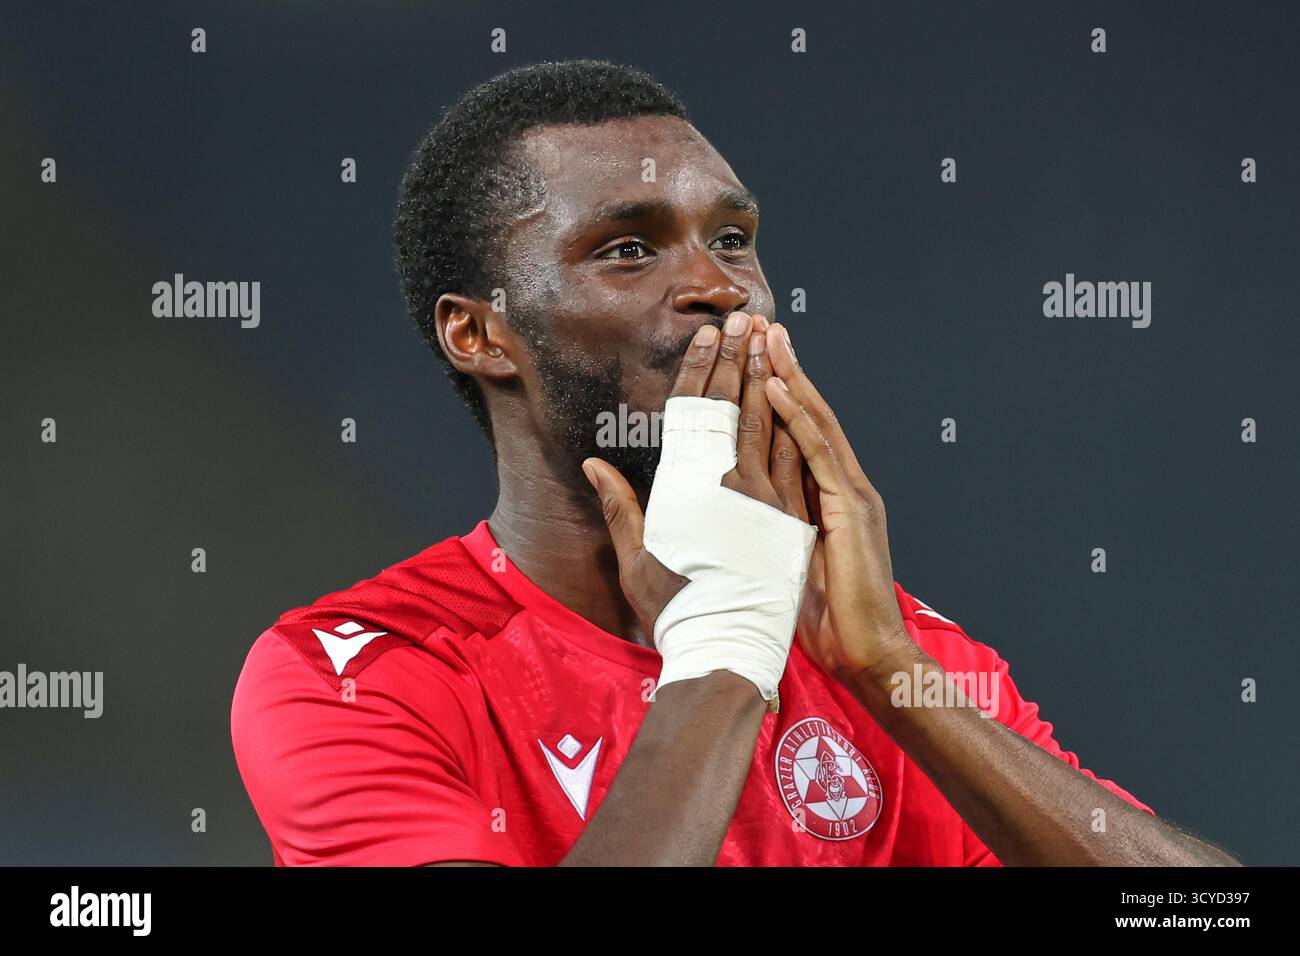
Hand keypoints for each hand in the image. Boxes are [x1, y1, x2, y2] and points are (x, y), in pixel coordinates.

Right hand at [582, 311, 794, 637]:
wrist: (725, 648)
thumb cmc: (673, 609)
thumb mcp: (636, 557)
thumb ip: (621, 506)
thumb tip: (595, 465)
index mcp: (687, 488)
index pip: (694, 414)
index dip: (701, 371)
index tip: (708, 336)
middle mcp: (727, 484)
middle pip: (735, 408)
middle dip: (739, 359)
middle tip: (745, 320)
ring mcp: (765, 500)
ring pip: (768, 426)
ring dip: (769, 381)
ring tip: (771, 343)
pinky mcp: (791, 519)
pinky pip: (794, 461)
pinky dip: (794, 427)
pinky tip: (797, 402)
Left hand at [762, 323, 917, 680]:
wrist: (868, 657)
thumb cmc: (824, 621)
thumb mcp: (785, 561)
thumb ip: (768, 525)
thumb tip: (735, 504)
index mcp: (823, 498)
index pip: (794, 434)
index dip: (772, 394)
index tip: (747, 356)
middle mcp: (840, 486)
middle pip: (807, 415)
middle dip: (781, 368)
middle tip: (757, 324)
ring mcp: (850, 493)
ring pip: (815, 422)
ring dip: (789, 376)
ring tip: (767, 335)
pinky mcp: (852, 508)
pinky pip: (820, 453)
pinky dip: (798, 417)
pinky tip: (777, 387)